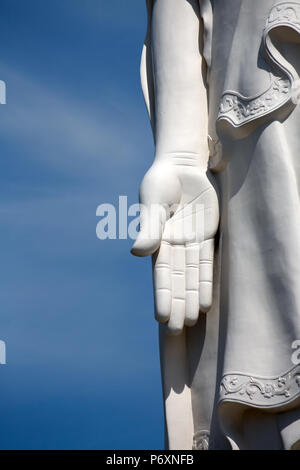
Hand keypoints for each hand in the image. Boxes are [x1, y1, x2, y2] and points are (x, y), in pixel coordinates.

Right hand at [131, 158, 218, 334]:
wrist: (181, 165)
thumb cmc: (161, 182)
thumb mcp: (153, 203)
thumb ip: (149, 228)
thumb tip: (137, 253)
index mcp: (158, 241)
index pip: (161, 275)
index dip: (163, 296)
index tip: (162, 319)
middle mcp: (173, 246)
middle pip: (177, 281)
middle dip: (177, 305)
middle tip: (177, 332)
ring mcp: (190, 242)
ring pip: (192, 276)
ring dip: (191, 299)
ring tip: (191, 322)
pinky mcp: (206, 236)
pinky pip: (206, 263)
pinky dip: (206, 281)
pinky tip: (206, 301)